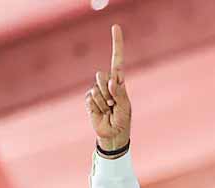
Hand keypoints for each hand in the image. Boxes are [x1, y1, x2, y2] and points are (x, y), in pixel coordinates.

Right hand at [85, 24, 130, 154]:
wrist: (112, 134)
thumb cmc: (122, 120)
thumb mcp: (125, 108)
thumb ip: (120, 94)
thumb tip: (112, 81)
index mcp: (119, 82)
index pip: (117, 60)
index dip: (116, 44)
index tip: (115, 26)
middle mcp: (107, 84)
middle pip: (101, 76)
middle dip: (107, 91)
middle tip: (113, 104)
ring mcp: (97, 91)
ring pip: (96, 88)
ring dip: (104, 102)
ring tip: (109, 110)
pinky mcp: (89, 99)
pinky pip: (90, 98)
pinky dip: (96, 107)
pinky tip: (101, 112)